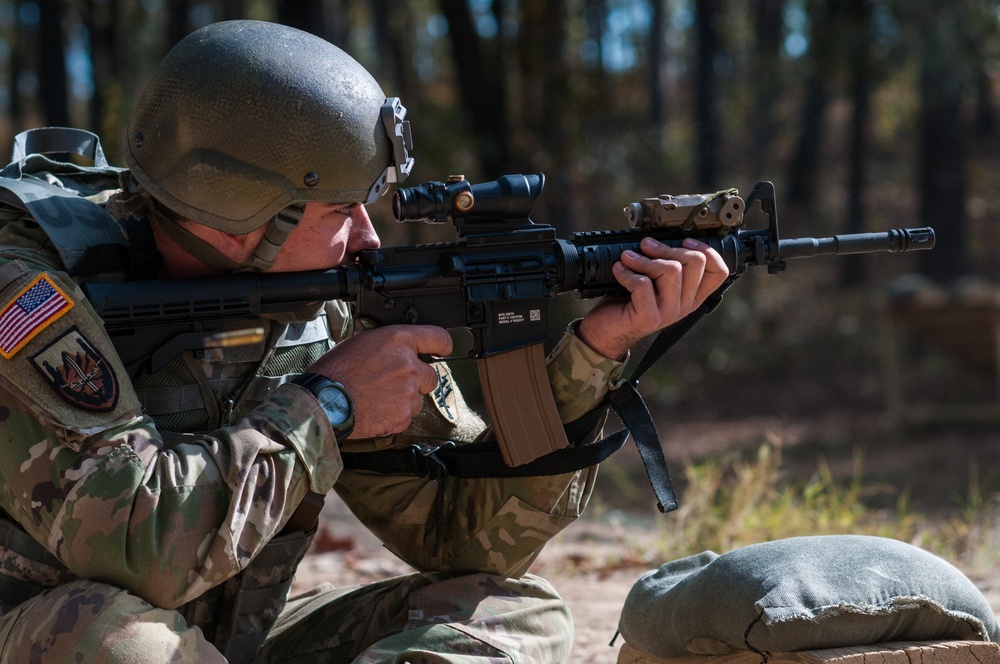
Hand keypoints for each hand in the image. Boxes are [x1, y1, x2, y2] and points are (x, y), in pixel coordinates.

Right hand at [306, 325, 452, 438]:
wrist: (324, 402)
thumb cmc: (336, 371)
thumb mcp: (362, 342)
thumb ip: (388, 344)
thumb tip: (398, 349)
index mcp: (398, 341)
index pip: (438, 338)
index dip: (443, 344)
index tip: (444, 349)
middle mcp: (409, 366)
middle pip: (431, 375)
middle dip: (417, 379)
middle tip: (393, 382)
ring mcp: (409, 392)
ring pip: (418, 397)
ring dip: (404, 398)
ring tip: (378, 397)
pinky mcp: (404, 415)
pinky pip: (407, 415)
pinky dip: (395, 414)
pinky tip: (376, 408)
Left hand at [577, 237, 728, 359]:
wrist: (606, 331)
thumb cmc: (627, 302)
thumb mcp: (654, 281)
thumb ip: (666, 264)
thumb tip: (662, 236)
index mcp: (692, 296)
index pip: (719, 271)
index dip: (706, 250)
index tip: (684, 241)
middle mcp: (685, 305)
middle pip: (695, 262)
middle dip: (667, 247)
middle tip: (646, 246)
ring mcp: (669, 312)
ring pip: (671, 270)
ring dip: (644, 259)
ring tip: (628, 258)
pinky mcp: (649, 316)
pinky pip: (643, 283)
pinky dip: (626, 272)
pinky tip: (619, 271)